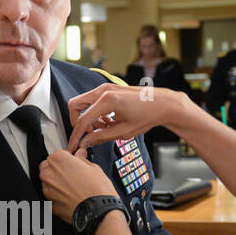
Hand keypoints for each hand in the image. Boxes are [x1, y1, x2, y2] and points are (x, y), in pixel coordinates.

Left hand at [39, 149, 114, 222]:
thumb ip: (81, 159)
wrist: (99, 212)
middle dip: (58, 170)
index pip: (57, 154)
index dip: (66, 159)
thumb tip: (79, 156)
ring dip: (57, 184)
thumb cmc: (98, 191)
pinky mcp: (49, 204)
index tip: (72, 164)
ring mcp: (47, 190)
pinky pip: (51, 197)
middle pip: (48, 168)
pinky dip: (58, 197)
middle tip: (73, 176)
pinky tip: (71, 198)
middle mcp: (49, 174)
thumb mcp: (94, 167)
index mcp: (58, 160)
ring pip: (48, 183)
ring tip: (74, 189)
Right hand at [66, 84, 191, 152]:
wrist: (163, 104)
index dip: (76, 136)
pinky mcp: (110, 89)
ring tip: (104, 129)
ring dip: (88, 118)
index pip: (82, 120)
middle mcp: (104, 91)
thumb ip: (101, 137)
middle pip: (75, 105)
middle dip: (77, 122)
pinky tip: (109, 122)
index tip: (72, 146)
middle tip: (87, 134)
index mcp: (107, 101)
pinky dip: (95, 112)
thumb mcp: (123, 131)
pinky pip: (93, 100)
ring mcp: (106, 88)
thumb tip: (85, 143)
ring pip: (84, 102)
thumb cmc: (147, 116)